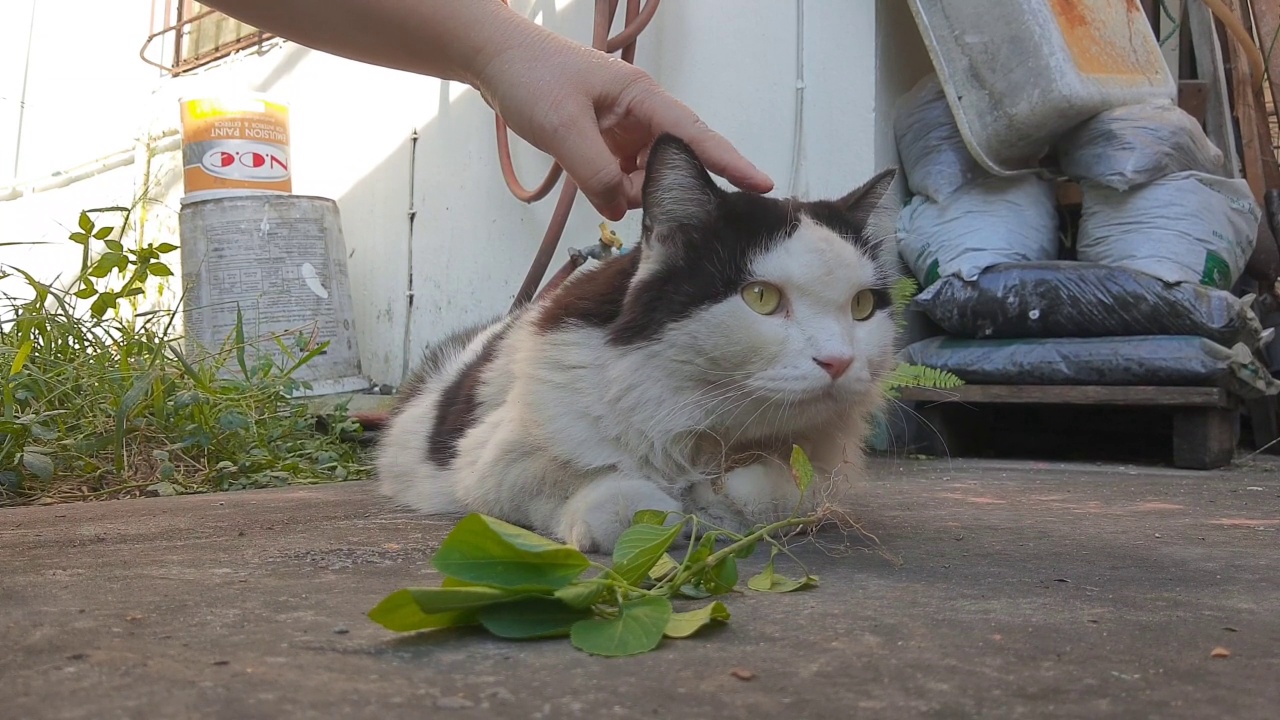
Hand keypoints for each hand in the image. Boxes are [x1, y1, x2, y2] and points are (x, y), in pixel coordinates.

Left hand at [475, 33, 773, 219]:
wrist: (495, 60)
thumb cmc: (532, 78)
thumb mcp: (563, 128)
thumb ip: (595, 173)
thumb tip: (621, 210)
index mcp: (642, 98)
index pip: (694, 134)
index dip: (730, 161)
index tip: (762, 185)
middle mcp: (640, 115)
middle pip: (671, 164)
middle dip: (658, 188)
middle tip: (627, 199)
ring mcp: (623, 131)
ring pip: (644, 177)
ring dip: (626, 191)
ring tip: (594, 183)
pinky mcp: (604, 144)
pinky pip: (619, 178)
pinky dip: (610, 189)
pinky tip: (593, 188)